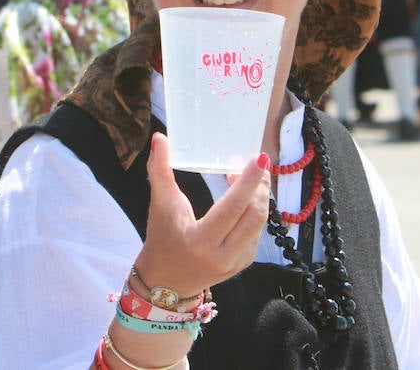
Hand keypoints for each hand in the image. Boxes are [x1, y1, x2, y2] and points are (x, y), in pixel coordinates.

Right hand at [133, 132, 270, 298]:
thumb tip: (159, 138)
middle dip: (261, 187)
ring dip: (260, 198)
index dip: (249, 182)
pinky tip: (247, 198)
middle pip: (254, 217)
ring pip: (259, 225)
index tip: (260, 159)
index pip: (233, 208)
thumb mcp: (159, 205)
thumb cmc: (161, 239)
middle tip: (259, 164)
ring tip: (252, 177)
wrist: (166, 282)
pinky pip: (256, 235)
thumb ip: (160, 171)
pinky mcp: (241, 264)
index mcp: (200, 241)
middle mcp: (221, 256)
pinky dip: (255, 212)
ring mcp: (234, 262)